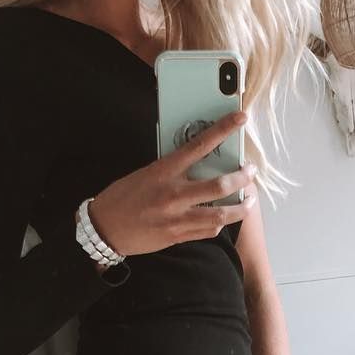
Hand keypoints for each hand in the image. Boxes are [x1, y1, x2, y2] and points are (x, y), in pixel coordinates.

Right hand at [86, 111, 255, 256]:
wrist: (104, 229)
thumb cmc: (122, 197)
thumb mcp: (145, 173)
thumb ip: (171, 169)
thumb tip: (196, 161)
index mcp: (164, 171)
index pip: (199, 145)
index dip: (223, 130)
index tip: (240, 118)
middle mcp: (174, 194)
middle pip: (220, 185)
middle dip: (242, 178)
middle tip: (250, 172)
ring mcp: (178, 218)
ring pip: (221, 214)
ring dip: (241, 207)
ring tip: (249, 200)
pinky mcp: (178, 236)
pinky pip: (209, 231)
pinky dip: (220, 223)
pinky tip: (224, 218)